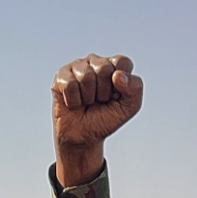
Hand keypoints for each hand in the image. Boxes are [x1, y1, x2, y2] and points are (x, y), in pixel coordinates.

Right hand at [52, 54, 143, 184]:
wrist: (84, 136)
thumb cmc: (106, 118)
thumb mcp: (129, 107)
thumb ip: (135, 88)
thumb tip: (118, 75)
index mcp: (115, 67)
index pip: (122, 62)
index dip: (122, 83)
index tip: (116, 96)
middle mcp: (96, 62)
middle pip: (104, 68)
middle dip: (104, 92)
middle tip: (100, 100)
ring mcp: (78, 67)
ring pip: (85, 76)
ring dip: (88, 97)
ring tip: (87, 102)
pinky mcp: (61, 75)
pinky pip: (69, 84)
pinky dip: (74, 100)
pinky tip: (74, 103)